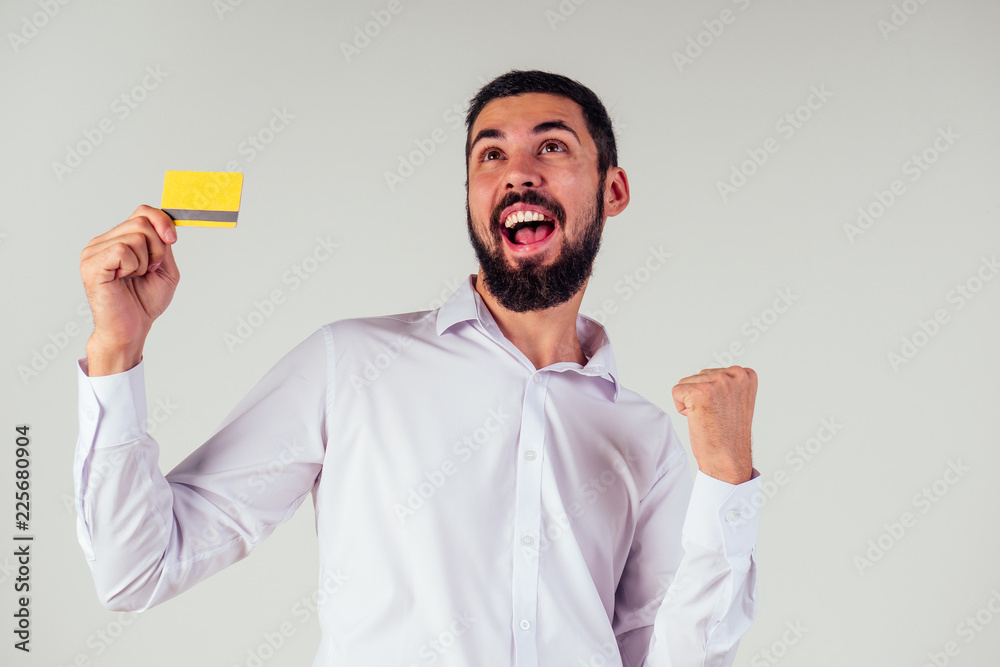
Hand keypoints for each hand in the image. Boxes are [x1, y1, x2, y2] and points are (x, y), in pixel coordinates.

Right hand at [79, 205, 179, 374]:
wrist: (131, 329)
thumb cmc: (144, 302)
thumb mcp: (165, 268)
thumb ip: (164, 244)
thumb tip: (164, 225)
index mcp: (119, 240)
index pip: (142, 212)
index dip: (162, 221)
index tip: (173, 240)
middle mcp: (103, 242)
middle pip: (142, 222)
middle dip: (157, 248)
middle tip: (149, 269)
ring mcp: (94, 251)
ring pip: (135, 236)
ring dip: (145, 261)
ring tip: (134, 277)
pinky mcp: (91, 264)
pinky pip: (122, 250)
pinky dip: (132, 266)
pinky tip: (124, 278)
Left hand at [671, 366, 756, 483]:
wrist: (728, 458)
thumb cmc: (730, 435)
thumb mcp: (737, 400)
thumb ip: (727, 384)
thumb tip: (710, 376)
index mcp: (746, 375)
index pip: (713, 374)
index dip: (712, 395)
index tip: (724, 410)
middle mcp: (735, 375)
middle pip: (699, 377)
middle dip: (701, 397)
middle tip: (715, 416)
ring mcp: (718, 382)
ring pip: (686, 384)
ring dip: (691, 402)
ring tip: (708, 418)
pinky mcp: (700, 391)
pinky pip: (676, 392)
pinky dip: (681, 408)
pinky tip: (698, 418)